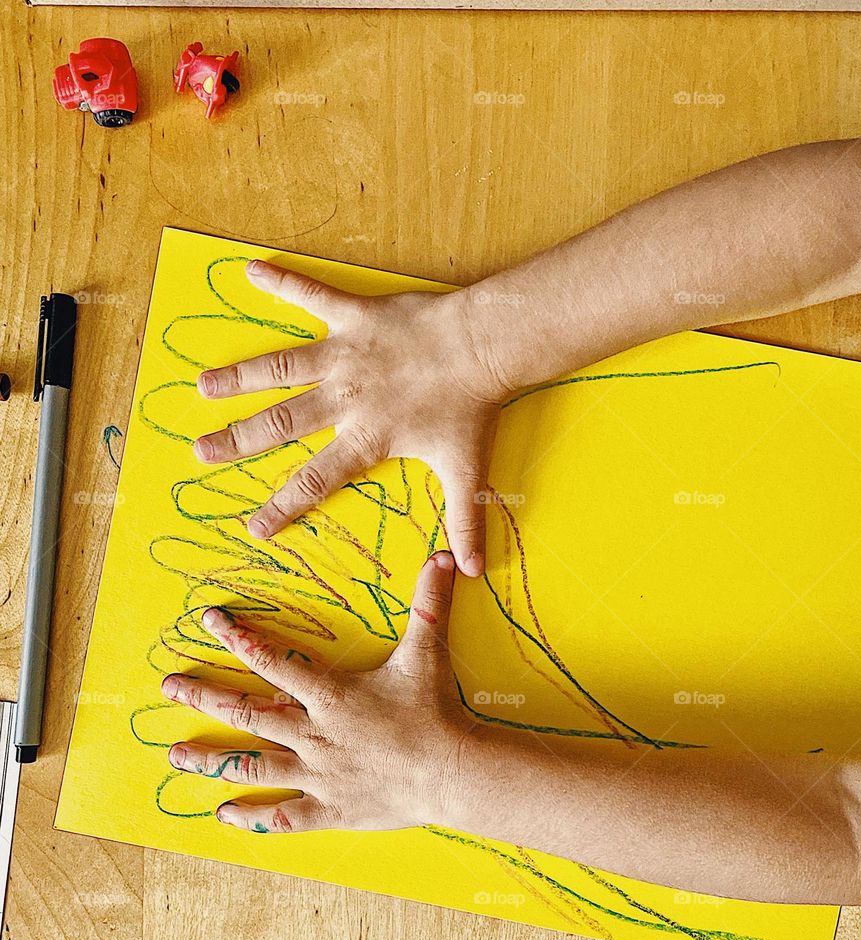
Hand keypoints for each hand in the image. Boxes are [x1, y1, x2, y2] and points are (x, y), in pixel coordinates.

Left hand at [161, 552, 466, 832]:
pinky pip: (284, 816)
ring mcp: (319, 775)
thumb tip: (444, 556)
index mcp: (330, 696)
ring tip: (176, 754)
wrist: (452, 772)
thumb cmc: (436, 712)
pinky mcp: (332, 809)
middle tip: (169, 687)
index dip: (238, 638)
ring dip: (212, 759)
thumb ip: (429, 604)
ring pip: (254, 765)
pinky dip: (253, 817)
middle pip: (248, 713)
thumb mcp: (428, 653)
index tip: (209, 620)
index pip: (273, 661)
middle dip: (205, 697)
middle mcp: (314, 734)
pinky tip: (223, 814)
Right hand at [194, 260, 505, 576]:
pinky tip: (251, 270)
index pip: (315, 482)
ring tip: (203, 385)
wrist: (482, 347)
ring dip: (240, 377)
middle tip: (201, 451)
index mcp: (366, 439)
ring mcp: (345, 356)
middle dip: (238, 441)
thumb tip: (471, 572)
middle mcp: (345, 400)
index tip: (253, 528)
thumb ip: (465, 520)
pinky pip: (311, 296)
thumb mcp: (468, 471)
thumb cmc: (472, 409)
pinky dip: (281, 282)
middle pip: (281, 424)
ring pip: (281, 367)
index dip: (282, 508)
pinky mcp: (355, 316)